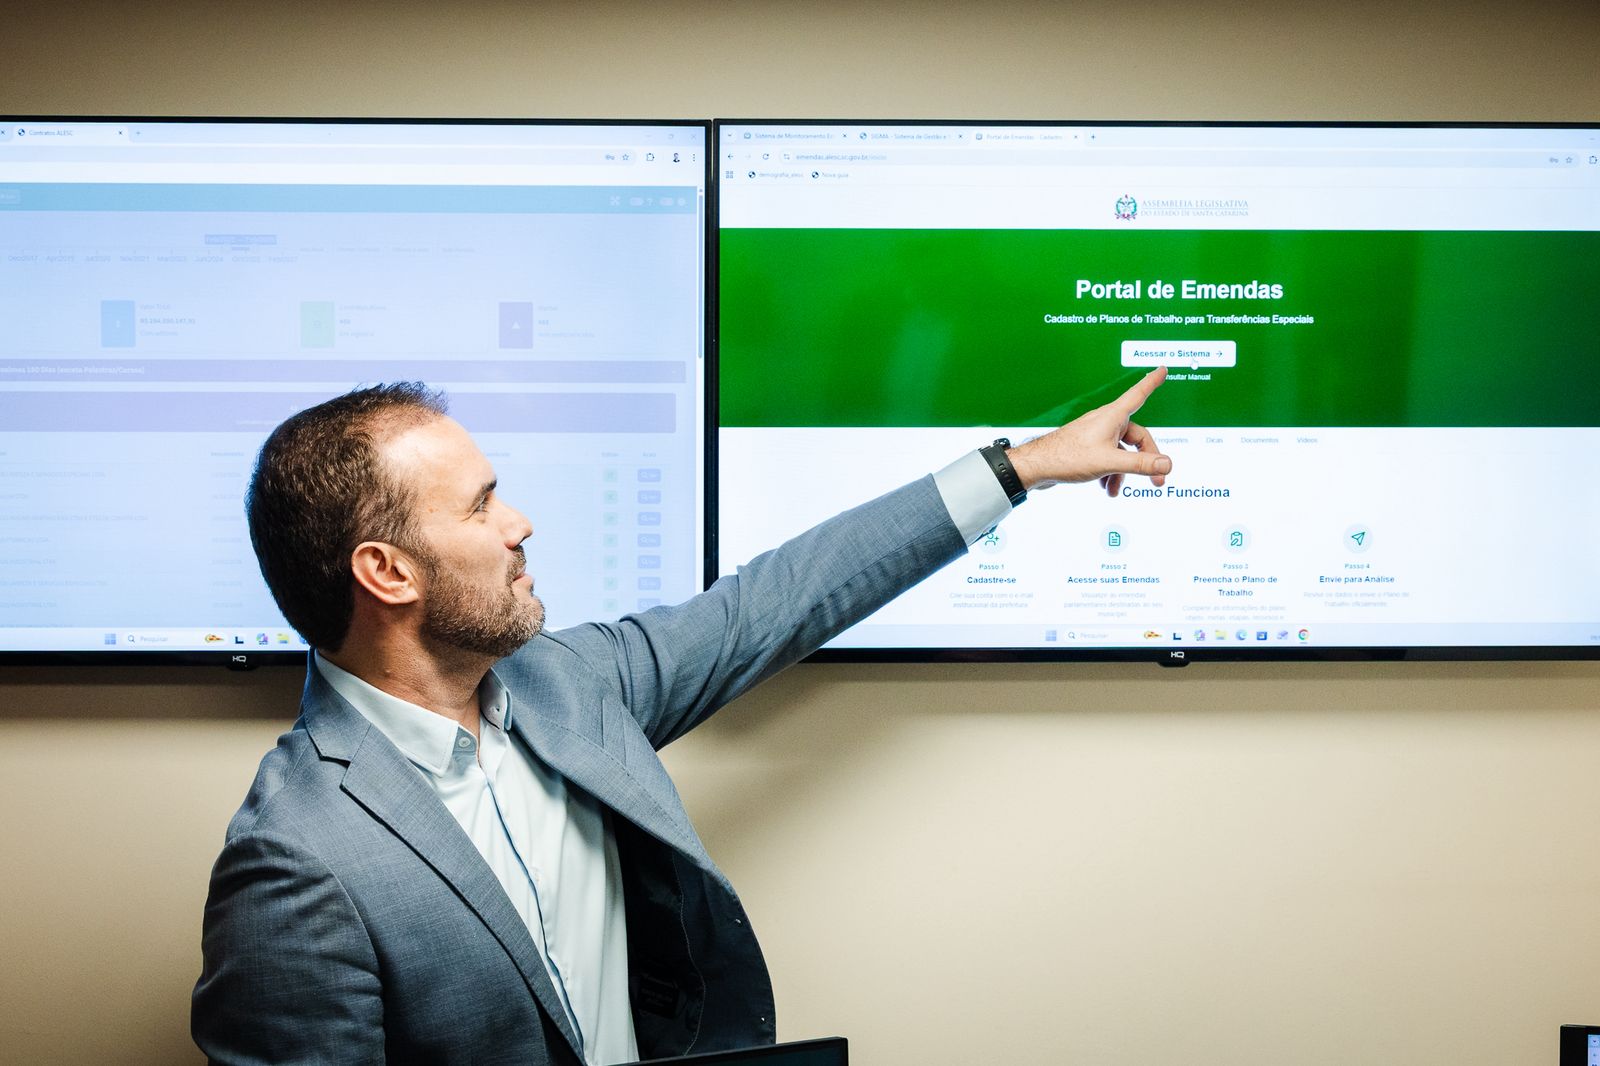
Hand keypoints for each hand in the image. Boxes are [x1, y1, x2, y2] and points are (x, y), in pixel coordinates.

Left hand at [1006, 366, 1171, 497]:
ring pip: (1121, 451)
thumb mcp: (1109, 462)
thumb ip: (1139, 464)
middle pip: (1137, 437)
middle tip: (1157, 481)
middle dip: (1146, 460)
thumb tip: (1167, 465)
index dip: (1152, 382)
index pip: (1138, 394)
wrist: (1036, 466)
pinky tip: (1105, 487)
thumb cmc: (1067, 457)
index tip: (1162, 370)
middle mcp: (1106, 422)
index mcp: (1113, 417)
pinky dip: (1110, 472)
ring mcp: (1096, 435)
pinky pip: (1108, 458)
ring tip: (1117, 490)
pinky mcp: (1087, 447)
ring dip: (1124, 472)